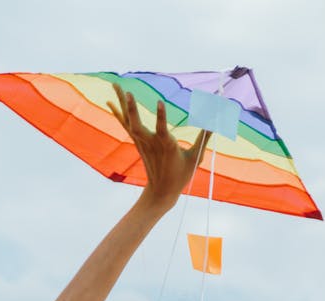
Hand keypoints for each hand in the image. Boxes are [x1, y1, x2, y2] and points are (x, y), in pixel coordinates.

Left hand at [108, 85, 209, 211]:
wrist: (161, 191)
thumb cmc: (181, 175)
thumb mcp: (195, 159)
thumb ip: (204, 139)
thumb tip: (215, 123)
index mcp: (167, 147)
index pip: (162, 130)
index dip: (160, 116)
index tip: (159, 101)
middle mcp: (151, 143)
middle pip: (137, 125)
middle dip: (132, 109)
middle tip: (127, 91)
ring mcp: (142, 142)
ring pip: (129, 121)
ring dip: (122, 103)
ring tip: (116, 84)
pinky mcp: (138, 142)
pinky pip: (125, 125)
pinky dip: (117, 112)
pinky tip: (109, 100)